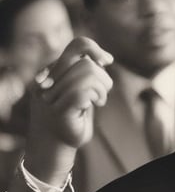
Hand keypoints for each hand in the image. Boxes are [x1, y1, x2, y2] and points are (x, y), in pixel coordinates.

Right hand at [25, 37, 112, 184]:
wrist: (56, 145)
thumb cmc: (72, 117)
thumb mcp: (79, 91)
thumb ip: (85, 74)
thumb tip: (104, 58)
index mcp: (53, 70)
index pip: (77, 46)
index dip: (96, 49)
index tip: (107, 61)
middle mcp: (49, 79)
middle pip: (87, 62)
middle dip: (103, 77)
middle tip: (103, 92)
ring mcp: (51, 94)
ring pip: (88, 74)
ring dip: (102, 88)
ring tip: (99, 100)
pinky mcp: (58, 109)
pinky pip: (83, 92)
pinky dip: (96, 96)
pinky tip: (96, 104)